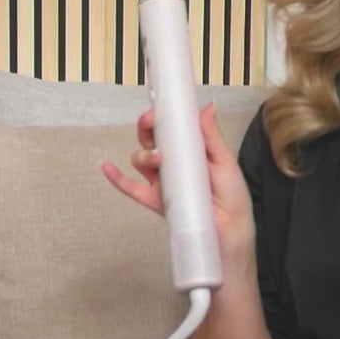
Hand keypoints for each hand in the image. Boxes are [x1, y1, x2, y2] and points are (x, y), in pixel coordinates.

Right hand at [100, 103, 255, 258]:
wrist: (230, 232)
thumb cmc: (232, 197)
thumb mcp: (225, 162)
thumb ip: (212, 136)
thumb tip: (206, 108)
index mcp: (190, 150)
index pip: (171, 127)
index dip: (162, 115)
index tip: (158, 106)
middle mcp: (173, 162)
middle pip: (152, 139)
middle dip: (148, 127)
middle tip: (152, 122)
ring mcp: (162, 181)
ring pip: (140, 159)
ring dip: (143, 153)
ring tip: (158, 158)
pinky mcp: (155, 200)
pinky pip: (130, 188)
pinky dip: (115, 177)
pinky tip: (106, 166)